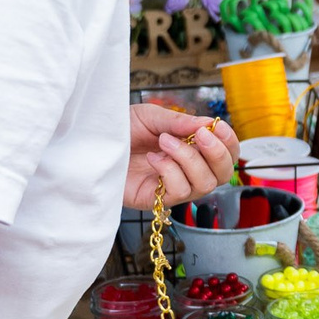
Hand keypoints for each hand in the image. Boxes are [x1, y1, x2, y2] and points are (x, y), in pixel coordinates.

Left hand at [123, 108, 237, 207]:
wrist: (90, 143)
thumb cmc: (120, 130)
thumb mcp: (152, 117)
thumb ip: (179, 121)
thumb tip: (208, 123)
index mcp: (192, 150)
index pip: (226, 154)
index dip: (228, 142)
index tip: (216, 126)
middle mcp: (187, 171)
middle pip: (223, 174)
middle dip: (216, 153)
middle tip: (199, 135)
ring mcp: (173, 187)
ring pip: (204, 184)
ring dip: (188, 159)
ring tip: (164, 142)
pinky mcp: (156, 200)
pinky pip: (179, 192)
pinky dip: (170, 171)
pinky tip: (152, 158)